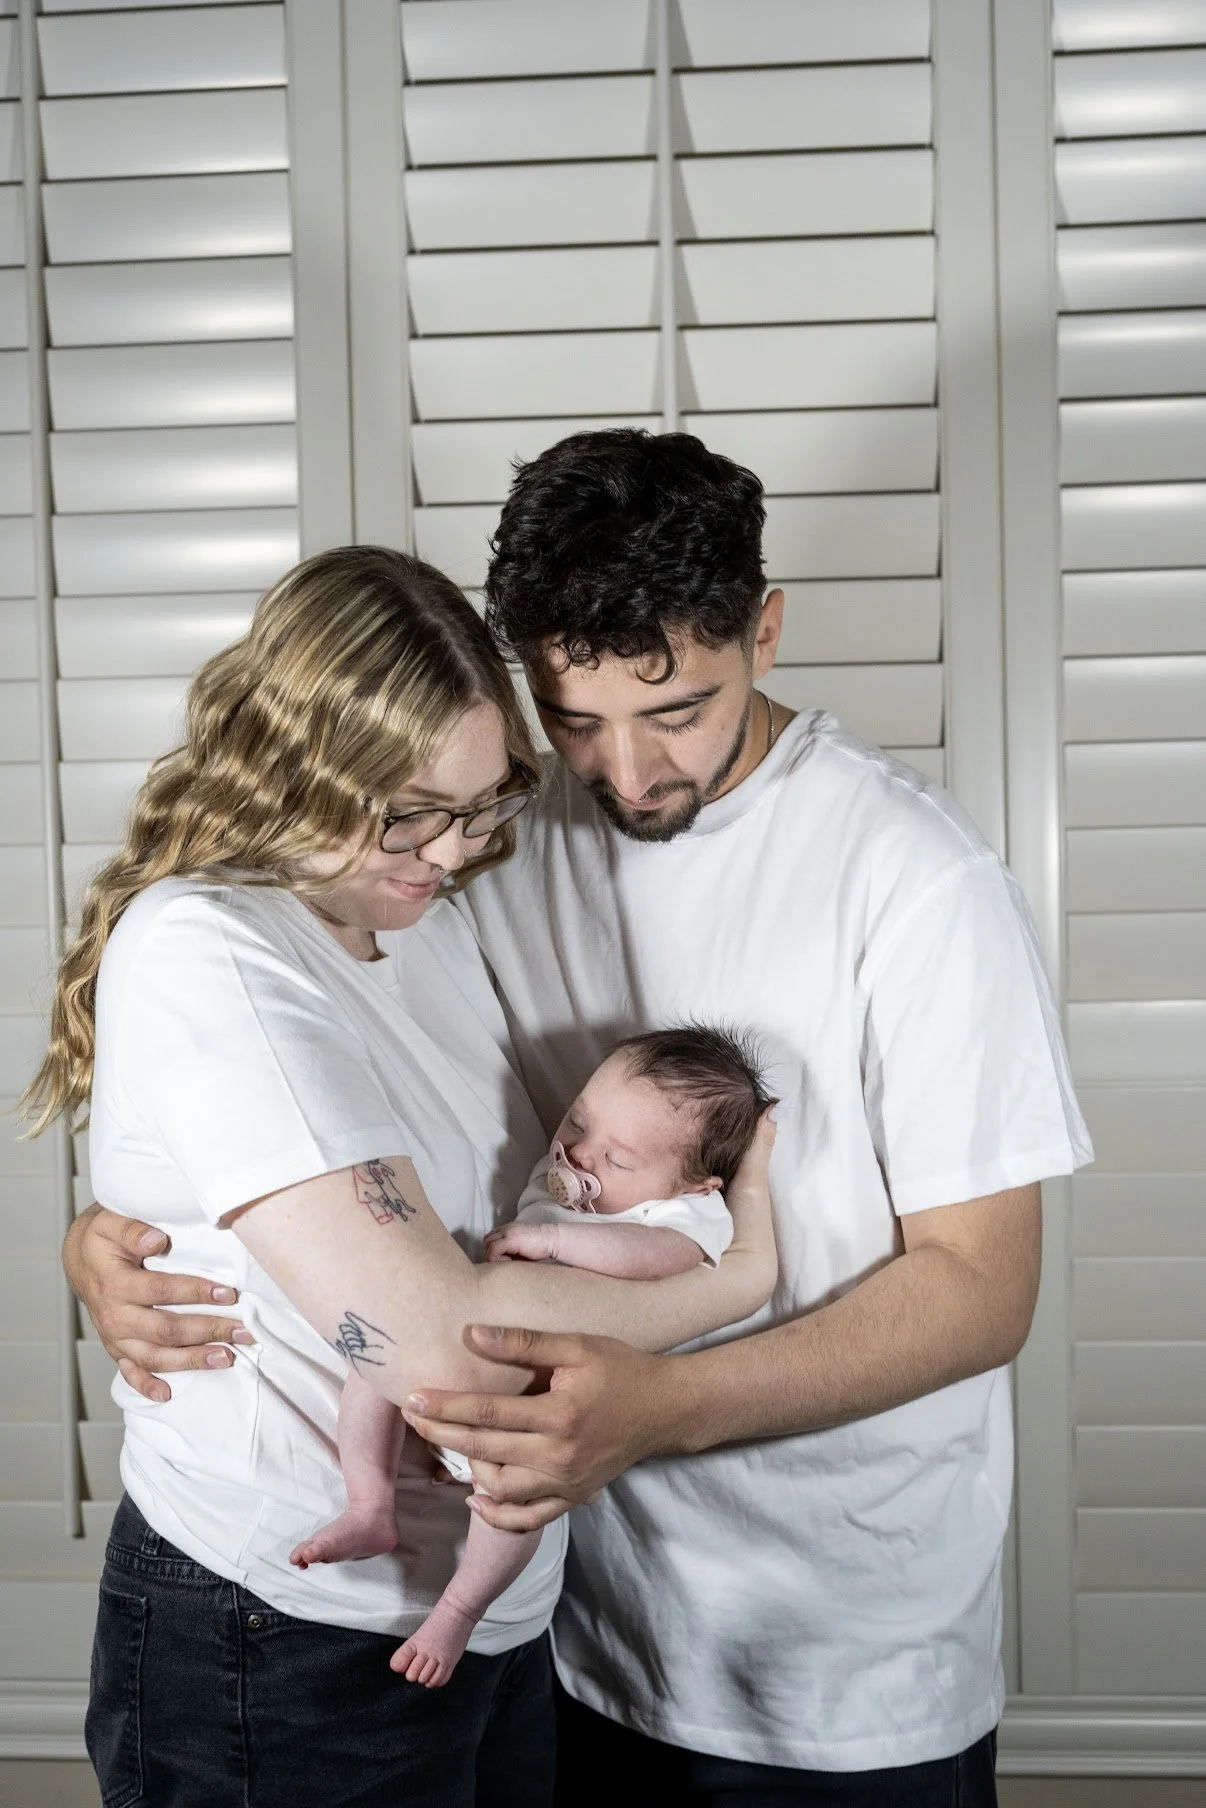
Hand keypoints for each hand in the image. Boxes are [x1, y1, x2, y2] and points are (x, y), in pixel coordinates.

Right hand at [63, 1204, 252, 1403]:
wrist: (80, 1258)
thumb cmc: (102, 1238)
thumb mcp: (110, 1221)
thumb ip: (132, 1229)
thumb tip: (156, 1239)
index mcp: (114, 1285)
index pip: (161, 1291)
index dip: (196, 1293)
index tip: (229, 1293)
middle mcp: (113, 1316)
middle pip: (165, 1330)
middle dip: (207, 1331)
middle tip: (242, 1331)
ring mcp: (114, 1337)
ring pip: (155, 1356)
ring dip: (191, 1360)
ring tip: (226, 1358)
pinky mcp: (116, 1348)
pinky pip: (129, 1372)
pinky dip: (147, 1386)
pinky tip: (168, 1395)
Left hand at [403, 1324, 675, 1531]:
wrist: (663, 1408)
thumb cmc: (621, 1369)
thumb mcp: (577, 1346)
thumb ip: (525, 1343)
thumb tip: (472, 1334)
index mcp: (560, 1414)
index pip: (489, 1414)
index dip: (447, 1407)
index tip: (413, 1398)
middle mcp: (560, 1456)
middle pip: (486, 1450)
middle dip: (443, 1434)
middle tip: (413, 1418)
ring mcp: (566, 1483)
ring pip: (501, 1489)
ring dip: (468, 1469)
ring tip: (449, 1443)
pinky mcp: (572, 1497)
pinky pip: (528, 1518)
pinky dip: (498, 1513)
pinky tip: (476, 1496)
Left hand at [483, 1223, 557, 1263]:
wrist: (553, 1239)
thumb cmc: (541, 1247)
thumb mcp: (522, 1248)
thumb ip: (510, 1251)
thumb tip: (500, 1263)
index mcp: (508, 1229)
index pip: (491, 1238)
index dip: (495, 1250)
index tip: (505, 1259)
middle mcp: (505, 1228)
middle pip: (487, 1241)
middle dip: (493, 1253)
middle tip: (506, 1261)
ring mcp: (507, 1232)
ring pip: (488, 1245)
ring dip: (495, 1256)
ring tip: (509, 1261)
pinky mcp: (509, 1239)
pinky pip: (493, 1250)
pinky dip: (497, 1259)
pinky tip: (510, 1261)